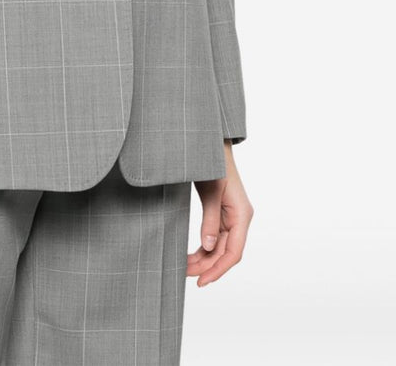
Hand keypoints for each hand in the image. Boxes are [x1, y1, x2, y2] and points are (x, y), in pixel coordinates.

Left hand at [187, 142, 252, 285]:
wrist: (210, 144)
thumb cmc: (214, 164)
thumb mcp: (211, 191)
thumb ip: (210, 219)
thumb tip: (207, 247)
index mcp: (242, 215)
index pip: (233, 252)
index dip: (218, 270)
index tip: (201, 281)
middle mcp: (239, 219)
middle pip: (225, 253)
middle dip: (206, 266)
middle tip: (184, 274)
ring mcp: (231, 217)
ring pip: (219, 247)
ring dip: (204, 259)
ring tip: (184, 267)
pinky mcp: (221, 213)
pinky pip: (214, 237)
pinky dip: (204, 248)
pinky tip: (191, 256)